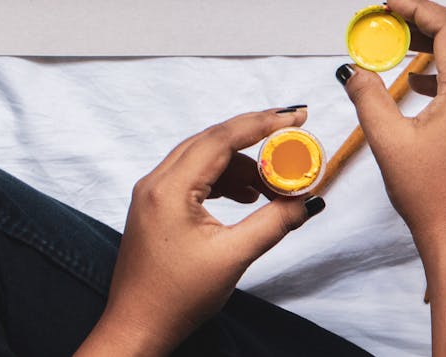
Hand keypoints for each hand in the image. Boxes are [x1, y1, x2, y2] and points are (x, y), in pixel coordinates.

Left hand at [75, 108, 323, 356]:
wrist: (137, 328)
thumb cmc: (176, 298)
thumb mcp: (233, 258)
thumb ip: (273, 223)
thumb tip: (308, 201)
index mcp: (170, 189)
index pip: (222, 138)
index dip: (264, 123)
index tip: (297, 116)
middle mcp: (156, 181)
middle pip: (213, 140)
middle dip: (257, 138)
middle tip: (293, 139)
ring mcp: (153, 193)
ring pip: (205, 157)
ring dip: (242, 164)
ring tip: (273, 186)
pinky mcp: (157, 206)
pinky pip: (196, 176)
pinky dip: (226, 179)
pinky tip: (248, 197)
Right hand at [339, 0, 445, 354]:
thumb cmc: (430, 196)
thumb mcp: (388, 143)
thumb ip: (369, 98)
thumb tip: (353, 69)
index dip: (417, 8)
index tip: (389, 2)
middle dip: (431, 19)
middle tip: (395, 17)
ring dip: (443, 42)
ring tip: (404, 44)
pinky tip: (420, 84)